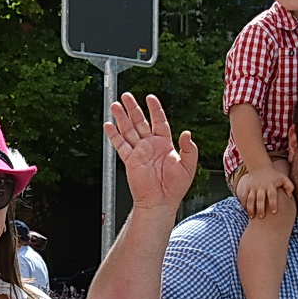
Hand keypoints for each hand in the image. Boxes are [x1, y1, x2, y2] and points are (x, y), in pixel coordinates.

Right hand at [105, 93, 195, 211]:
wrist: (160, 202)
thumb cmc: (175, 187)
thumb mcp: (188, 165)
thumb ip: (189, 148)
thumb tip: (187, 133)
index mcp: (165, 144)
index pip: (159, 121)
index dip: (154, 109)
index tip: (150, 97)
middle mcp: (150, 145)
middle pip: (140, 122)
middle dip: (133, 108)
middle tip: (126, 96)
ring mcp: (139, 152)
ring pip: (128, 130)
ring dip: (121, 117)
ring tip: (115, 105)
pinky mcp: (130, 160)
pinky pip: (120, 145)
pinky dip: (114, 135)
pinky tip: (108, 125)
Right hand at [233, 163, 292, 219]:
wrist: (260, 167)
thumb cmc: (274, 176)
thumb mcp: (284, 178)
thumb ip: (289, 187)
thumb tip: (289, 196)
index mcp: (271, 185)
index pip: (272, 195)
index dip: (273, 204)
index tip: (274, 212)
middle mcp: (261, 186)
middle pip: (260, 198)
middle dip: (260, 208)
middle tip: (262, 217)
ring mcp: (253, 187)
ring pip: (250, 199)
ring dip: (250, 208)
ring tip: (252, 217)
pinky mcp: (246, 187)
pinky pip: (244, 196)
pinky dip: (244, 204)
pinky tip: (246, 210)